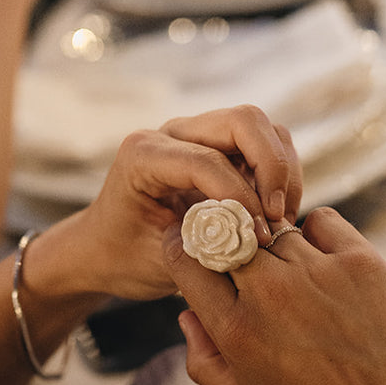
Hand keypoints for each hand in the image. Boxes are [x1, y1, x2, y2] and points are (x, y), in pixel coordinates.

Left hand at [28, 107, 301, 302]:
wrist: (104, 251)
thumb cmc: (123, 258)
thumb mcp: (159, 262)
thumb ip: (204, 250)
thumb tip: (257, 240)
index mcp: (143, 155)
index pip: (208, 162)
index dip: (242, 199)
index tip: (258, 237)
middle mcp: (172, 133)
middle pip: (244, 121)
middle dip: (272, 167)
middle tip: (276, 217)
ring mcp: (197, 136)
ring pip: (262, 129)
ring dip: (281, 172)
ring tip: (278, 220)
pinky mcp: (219, 149)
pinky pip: (264, 147)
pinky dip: (279, 177)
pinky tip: (273, 216)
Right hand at [165, 207, 385, 384]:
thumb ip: (205, 363)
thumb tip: (186, 315)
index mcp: (235, 330)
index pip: (187, 260)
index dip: (183, 246)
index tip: (193, 244)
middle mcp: (269, 294)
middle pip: (225, 234)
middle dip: (226, 240)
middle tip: (246, 259)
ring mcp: (314, 272)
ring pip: (273, 228)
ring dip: (276, 245)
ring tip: (302, 280)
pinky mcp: (359, 260)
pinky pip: (319, 221)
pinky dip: (317, 234)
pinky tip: (328, 264)